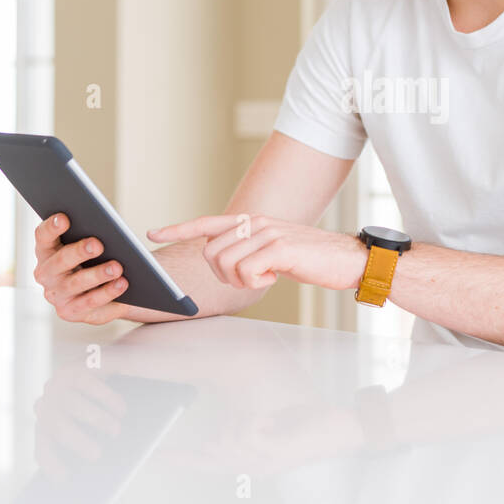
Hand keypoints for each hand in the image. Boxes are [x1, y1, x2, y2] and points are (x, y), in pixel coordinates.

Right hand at [32, 213, 129, 324]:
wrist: (112, 288)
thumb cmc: (101, 257)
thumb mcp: (98, 241)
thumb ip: (100, 228)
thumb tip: (113, 225)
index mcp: (47, 250)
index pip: (43, 236)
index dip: (51, 227)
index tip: (64, 217)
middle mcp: (47, 273)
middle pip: (60, 261)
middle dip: (78, 252)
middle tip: (97, 244)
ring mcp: (57, 295)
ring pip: (75, 284)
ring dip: (96, 275)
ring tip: (117, 267)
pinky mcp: (71, 312)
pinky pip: (89, 304)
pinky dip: (106, 294)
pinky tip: (121, 284)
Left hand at [146, 214, 367, 292]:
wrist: (349, 260)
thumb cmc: (313, 260)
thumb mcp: (275, 250)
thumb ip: (249, 250)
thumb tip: (225, 261)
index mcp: (253, 221)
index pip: (207, 223)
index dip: (179, 228)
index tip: (154, 232)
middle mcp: (256, 222)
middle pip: (211, 252)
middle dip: (222, 273)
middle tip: (250, 278)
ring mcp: (267, 233)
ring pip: (226, 263)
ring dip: (241, 280)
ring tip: (266, 276)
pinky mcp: (280, 248)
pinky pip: (246, 271)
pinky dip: (256, 282)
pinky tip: (276, 277)